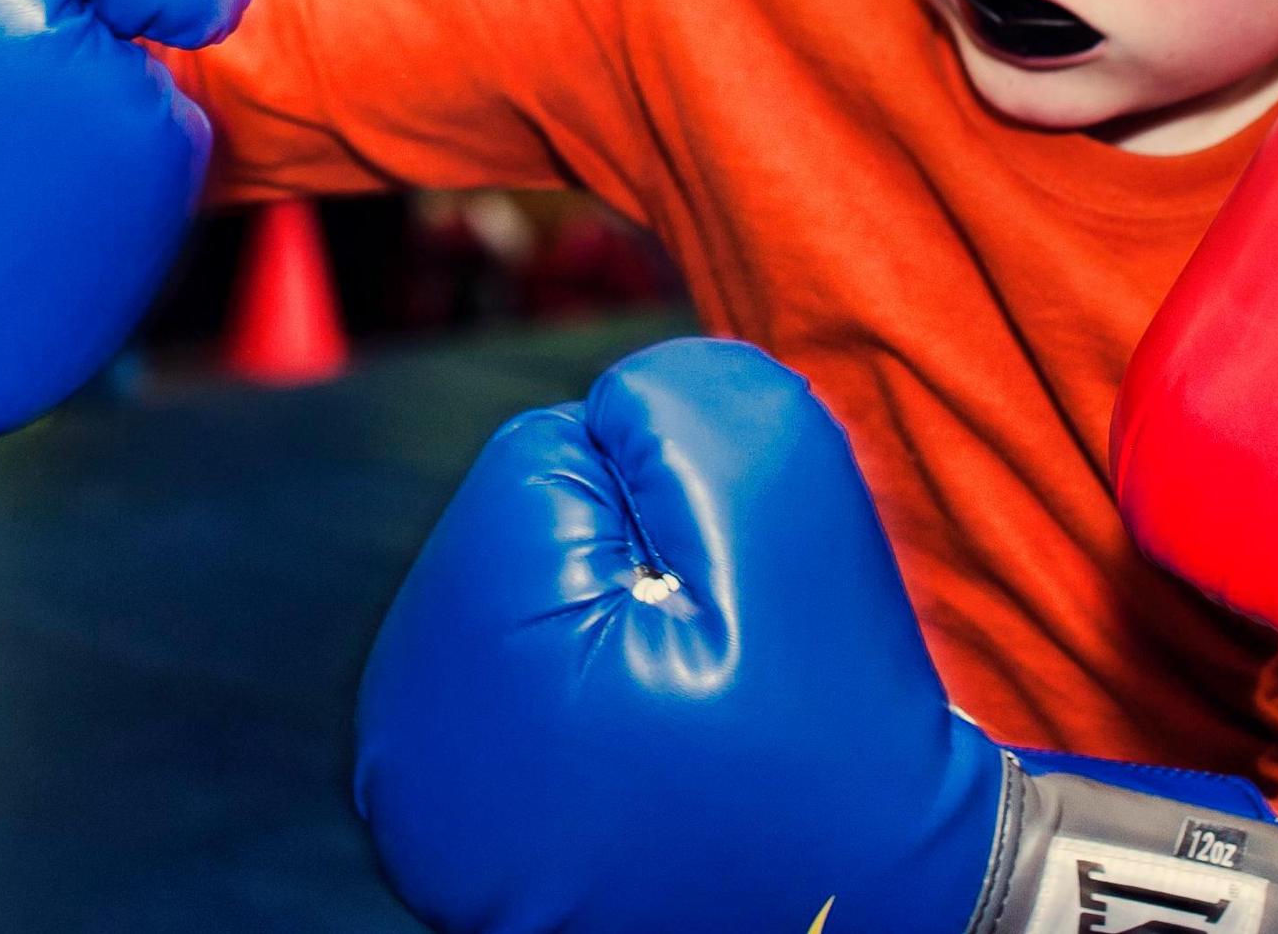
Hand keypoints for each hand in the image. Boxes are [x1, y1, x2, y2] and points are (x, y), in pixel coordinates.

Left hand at [355, 340, 1277, 933]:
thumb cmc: (842, 735)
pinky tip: (645, 754)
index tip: (721, 612)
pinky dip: (584, 683)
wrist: (881, 915)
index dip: (662, 504)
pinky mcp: (447, 830)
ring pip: (516, 586)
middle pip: (511, 521)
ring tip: (682, 719)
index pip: (541, 455)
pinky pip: (515, 668)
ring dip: (601, 617)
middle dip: (618, 557)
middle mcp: (396, 750)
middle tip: (710, 673)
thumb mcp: (796, 532)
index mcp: (459, 671)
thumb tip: (616, 395)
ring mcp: (412, 802)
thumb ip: (694, 413)